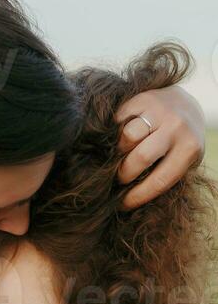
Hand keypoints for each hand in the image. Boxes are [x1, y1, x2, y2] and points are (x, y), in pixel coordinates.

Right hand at [116, 85, 204, 208]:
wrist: (186, 104)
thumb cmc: (181, 141)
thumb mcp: (182, 159)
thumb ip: (165, 174)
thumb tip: (132, 199)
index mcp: (189, 149)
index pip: (160, 180)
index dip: (138, 196)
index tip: (123, 204)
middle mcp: (177, 127)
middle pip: (141, 156)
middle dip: (124, 173)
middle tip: (119, 178)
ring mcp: (160, 111)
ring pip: (128, 135)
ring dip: (118, 150)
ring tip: (120, 155)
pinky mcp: (144, 98)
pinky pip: (120, 120)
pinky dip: (115, 132)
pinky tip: (118, 138)